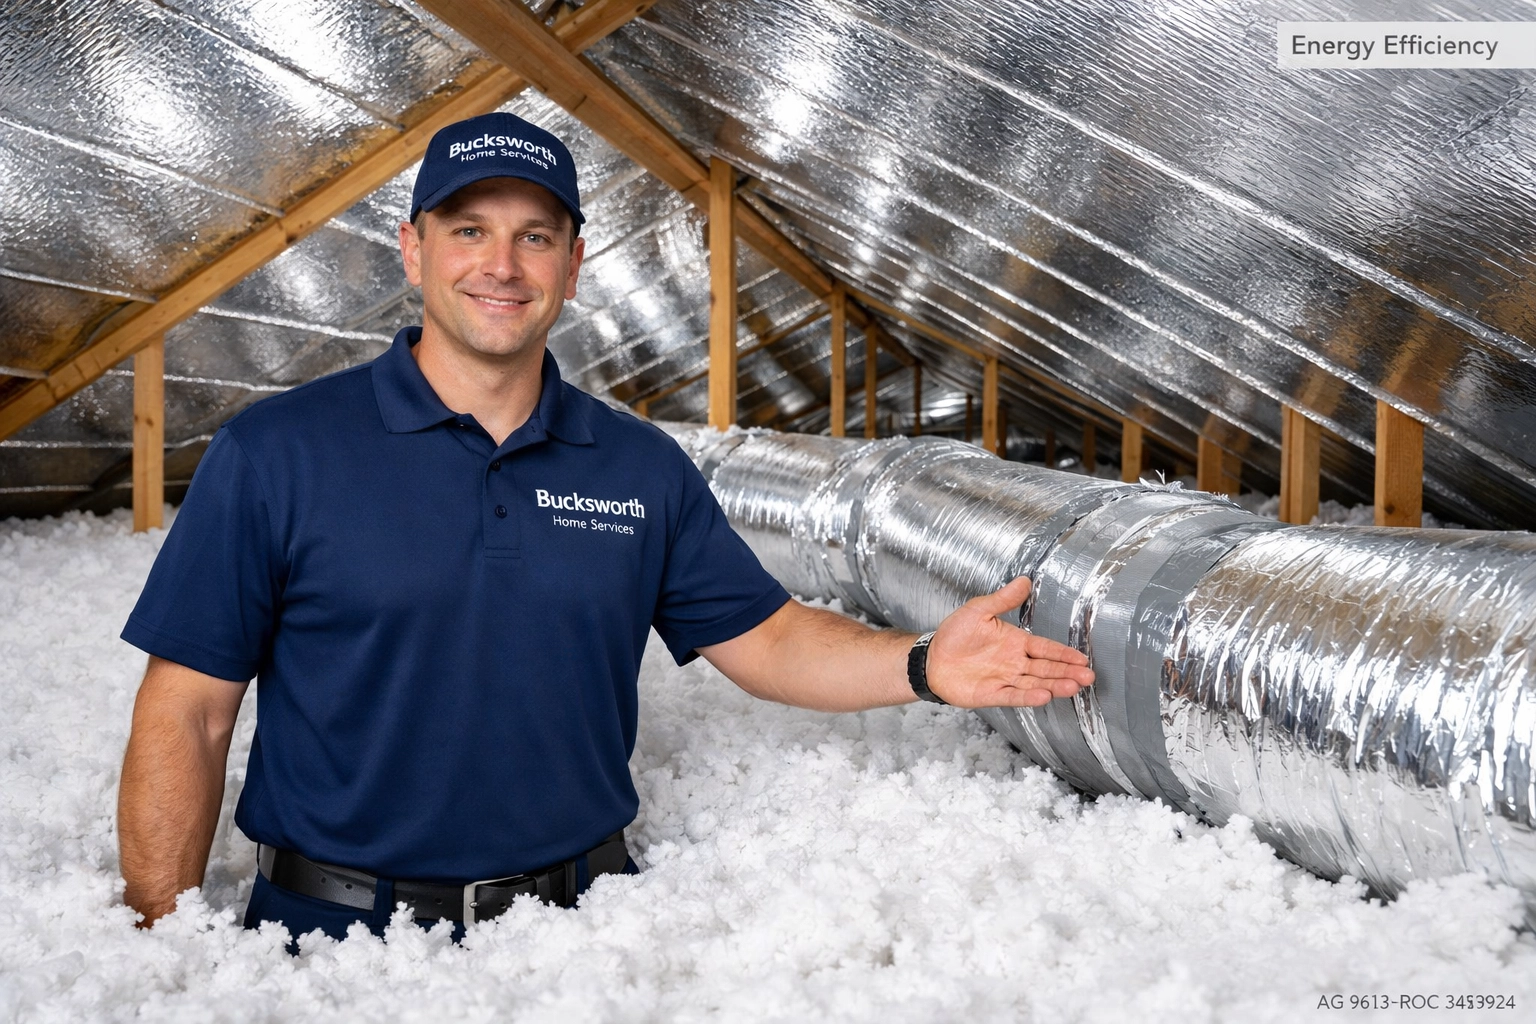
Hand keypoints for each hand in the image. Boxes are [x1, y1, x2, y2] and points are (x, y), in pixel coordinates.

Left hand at [925, 577, 1093, 707]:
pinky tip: (1044, 696)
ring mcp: (1005, 679)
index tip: (1082, 659)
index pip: (1045, 648)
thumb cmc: (955, 634)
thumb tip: (1024, 580)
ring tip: (1073, 687)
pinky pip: (1012, 696)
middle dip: (1067, 672)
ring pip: (1034, 683)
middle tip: (1087, 676)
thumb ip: (1003, 599)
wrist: (931, 657)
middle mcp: (1014, 663)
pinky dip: (1028, 697)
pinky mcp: (992, 694)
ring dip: (1054, 685)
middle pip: (1046, 668)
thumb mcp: (979, 610)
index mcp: (1016, 643)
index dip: (1064, 654)